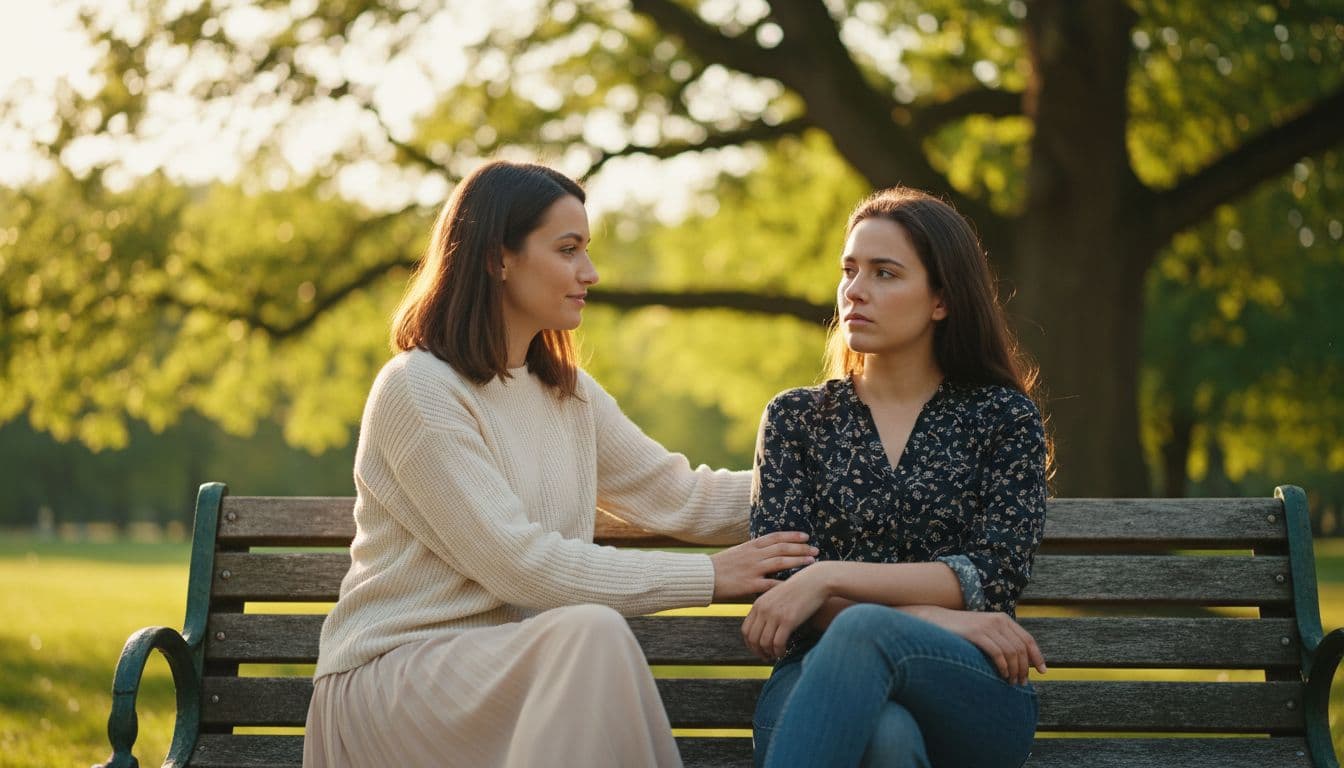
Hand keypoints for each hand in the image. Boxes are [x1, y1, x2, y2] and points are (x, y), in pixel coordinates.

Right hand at [710, 531, 816, 601]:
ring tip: (812, 561)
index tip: (805, 536)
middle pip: (782, 548)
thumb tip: (765, 553)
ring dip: (798, 561)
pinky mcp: (749, 585)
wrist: (701, 577)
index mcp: (750, 546)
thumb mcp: (736, 554)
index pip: (775, 537)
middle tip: (815, 549)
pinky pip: (770, 584)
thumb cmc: (718, 568)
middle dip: (800, 547)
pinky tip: (796, 585)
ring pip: (780, 562)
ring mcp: (752, 569)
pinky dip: (784, 584)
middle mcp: (753, 555)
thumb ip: (751, 553)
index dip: (792, 535)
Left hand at [741, 563, 831, 661]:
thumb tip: (764, 627)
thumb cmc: (799, 589)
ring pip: (764, 643)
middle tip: (766, 657)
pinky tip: (784, 652)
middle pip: (753, 639)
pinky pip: (778, 643)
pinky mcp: (788, 620)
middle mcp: (763, 609)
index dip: (750, 644)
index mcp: (759, 603)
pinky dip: (779, 652)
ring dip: (769, 653)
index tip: (757, 650)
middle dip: (758, 652)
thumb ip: (767, 608)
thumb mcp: (777, 595)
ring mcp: (775, 615)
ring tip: (776, 655)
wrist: (815, 581)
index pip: (745, 630)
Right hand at [904, 605, 1045, 684]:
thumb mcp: (984, 631)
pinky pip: (997, 653)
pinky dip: (1003, 667)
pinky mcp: (976, 633)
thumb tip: (1018, 661)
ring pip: (1011, 652)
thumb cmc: (960, 631)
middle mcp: (998, 620)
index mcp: (1003, 619)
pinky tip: (1002, 675)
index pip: (1027, 640)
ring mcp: (987, 626)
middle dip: (1025, 668)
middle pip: (1021, 648)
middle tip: (1022, 683)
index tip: (1042, 672)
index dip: (1037, 657)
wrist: (935, 620)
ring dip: (1014, 670)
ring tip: (1011, 682)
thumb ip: (1000, 640)